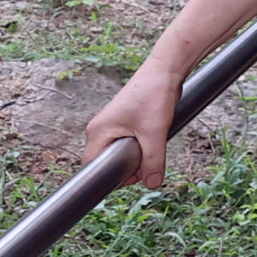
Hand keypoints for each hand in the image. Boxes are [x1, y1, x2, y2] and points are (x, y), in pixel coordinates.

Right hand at [82, 58, 183, 187]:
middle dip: (128, 167)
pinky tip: (152, 138)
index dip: (112, 177)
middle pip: (107, 162)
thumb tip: (152, 184)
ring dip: (136, 156)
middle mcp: (100, 130)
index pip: (92, 167)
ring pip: (119, 154)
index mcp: (97, 132)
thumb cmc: (153, 95)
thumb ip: (153, 161)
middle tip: (147, 160)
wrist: (165, 71)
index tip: (133, 175)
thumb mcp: (154, 133)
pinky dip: (140, 146)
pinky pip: (126, 144)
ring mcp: (111, 126)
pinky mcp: (123, 123)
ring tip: (151, 144)